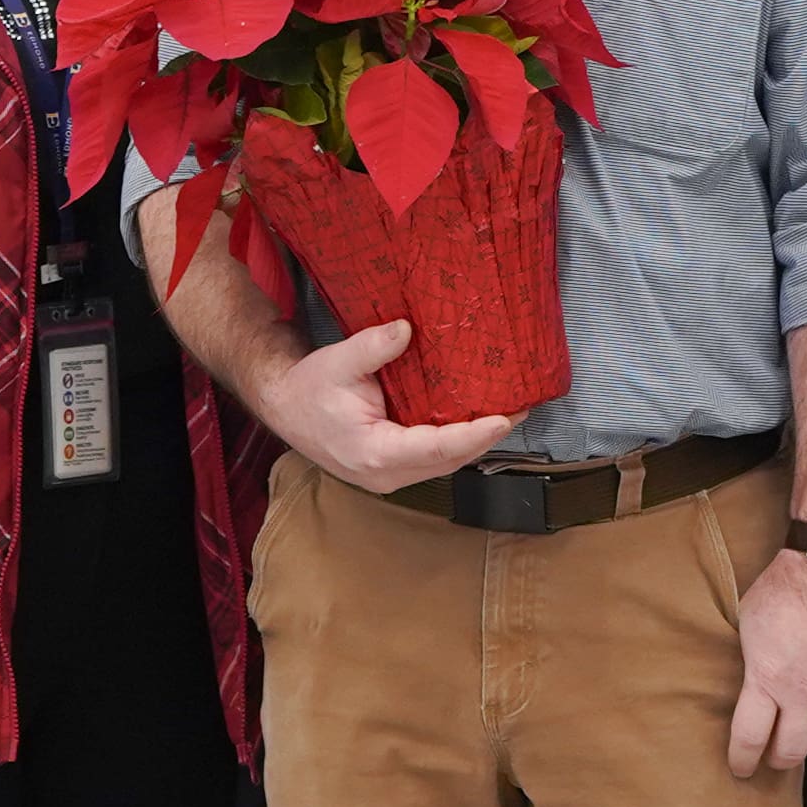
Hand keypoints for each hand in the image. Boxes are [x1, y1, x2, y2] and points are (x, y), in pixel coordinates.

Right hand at [244, 319, 514, 500]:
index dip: (473, 436)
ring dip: (475, 443)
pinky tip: (476, 423)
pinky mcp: (391, 470)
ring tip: (508, 415)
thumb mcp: (337, 361)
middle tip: (521, 410)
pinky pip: (432, 461)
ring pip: (443, 465)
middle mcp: (385, 474)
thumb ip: (372, 346)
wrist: (284, 408)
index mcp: (374, 452)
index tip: (504, 418)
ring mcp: (389, 477)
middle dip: (485, 439)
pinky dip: (457, 444)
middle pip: (448, 461)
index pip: (436, 448)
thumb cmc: (309, 388)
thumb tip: (407, 328)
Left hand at [730, 553, 806, 778]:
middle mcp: (802, 693)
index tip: (741, 768)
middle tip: (771, 757)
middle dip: (777, 759)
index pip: (750, 739)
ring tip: (801, 716)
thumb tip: (754, 685)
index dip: (742, 760)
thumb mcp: (747, 627)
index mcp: (766, 680)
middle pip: (790, 752)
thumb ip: (751, 664)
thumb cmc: (782, 591)